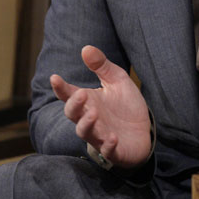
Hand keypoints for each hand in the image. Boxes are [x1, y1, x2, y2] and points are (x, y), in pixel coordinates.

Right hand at [50, 45, 150, 169]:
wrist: (144, 130)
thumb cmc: (125, 105)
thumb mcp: (117, 80)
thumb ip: (102, 66)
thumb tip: (86, 48)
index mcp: (88, 102)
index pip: (69, 94)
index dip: (60, 88)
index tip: (55, 78)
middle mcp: (90, 119)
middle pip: (73, 114)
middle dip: (74, 105)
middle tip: (81, 94)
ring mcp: (100, 135)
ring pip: (85, 132)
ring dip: (87, 124)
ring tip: (93, 113)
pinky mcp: (114, 150)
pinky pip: (107, 151)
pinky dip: (108, 146)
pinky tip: (113, 138)